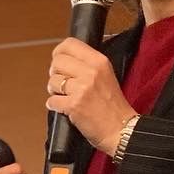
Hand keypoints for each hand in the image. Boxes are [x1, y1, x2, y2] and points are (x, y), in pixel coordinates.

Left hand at [46, 37, 137, 156]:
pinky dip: (55, 106)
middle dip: (55, 73)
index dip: (59, 53)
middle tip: (62, 83)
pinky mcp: (74, 105)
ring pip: (52, 81)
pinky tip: (65, 108)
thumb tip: (64, 58)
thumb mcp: (106, 75)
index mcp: (100, 61)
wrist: (121, 129)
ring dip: (54, 90)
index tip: (59, 62)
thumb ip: (88, 65)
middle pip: (57, 62)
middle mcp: (91, 71)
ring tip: (66, 96)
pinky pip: (52, 100)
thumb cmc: (113, 106)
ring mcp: (82, 88)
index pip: (70, 44)